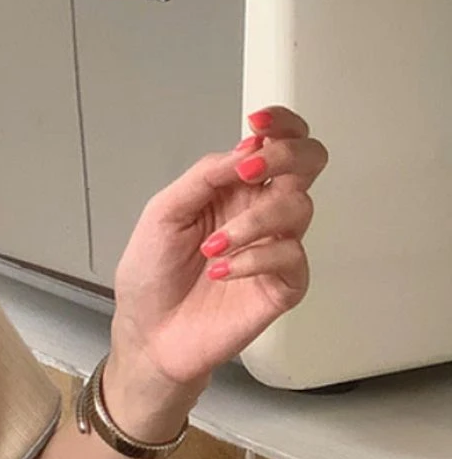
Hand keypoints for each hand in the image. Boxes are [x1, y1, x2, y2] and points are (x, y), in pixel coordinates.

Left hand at [107, 107, 326, 429]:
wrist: (149, 336)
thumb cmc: (152, 276)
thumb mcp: (163, 213)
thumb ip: (205, 176)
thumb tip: (247, 148)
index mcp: (235, 188)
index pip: (277, 143)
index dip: (280, 125)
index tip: (257, 123)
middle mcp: (262, 211)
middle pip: (309, 163)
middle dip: (287, 156)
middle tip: (250, 171)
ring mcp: (276, 248)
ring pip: (299, 208)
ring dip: (253, 221)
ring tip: (210, 248)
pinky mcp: (283, 286)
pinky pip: (291, 258)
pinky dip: (253, 259)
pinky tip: (220, 272)